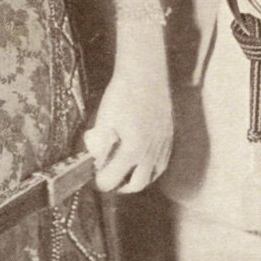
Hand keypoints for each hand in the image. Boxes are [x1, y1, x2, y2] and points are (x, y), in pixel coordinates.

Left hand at [83, 67, 173, 194]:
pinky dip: (150, 169)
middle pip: (134, 185)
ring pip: (151, 177)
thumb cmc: (123, 94)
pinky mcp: (168, 138)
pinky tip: (140, 162)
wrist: (145, 74)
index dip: (99, 182)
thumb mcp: (104, 120)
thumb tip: (95, 161)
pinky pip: (161, 164)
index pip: (111, 180)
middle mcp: (151, 152)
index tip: (92, 177)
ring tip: (122, 173)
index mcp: (133, 150)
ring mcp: (162, 146)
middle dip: (117, 186)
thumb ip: (99, 145)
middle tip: (106, 179)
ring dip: (135, 180)